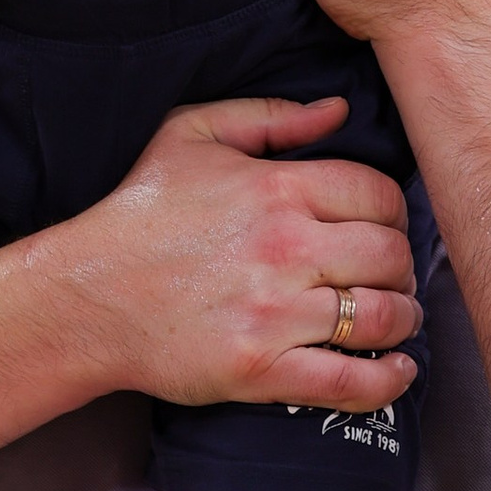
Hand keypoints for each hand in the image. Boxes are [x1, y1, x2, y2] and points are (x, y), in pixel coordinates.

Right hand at [71, 92, 418, 412]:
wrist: (87, 296)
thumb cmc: (139, 213)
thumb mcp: (191, 135)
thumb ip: (269, 117)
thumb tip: (337, 110)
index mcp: (276, 187)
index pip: (378, 195)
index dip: (393, 212)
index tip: (385, 226)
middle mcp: (285, 247)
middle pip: (390, 255)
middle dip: (402, 266)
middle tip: (393, 275)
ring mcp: (275, 312)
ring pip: (380, 315)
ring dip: (403, 318)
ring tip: (396, 318)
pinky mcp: (262, 368)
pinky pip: (350, 380)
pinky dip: (388, 379)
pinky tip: (399, 368)